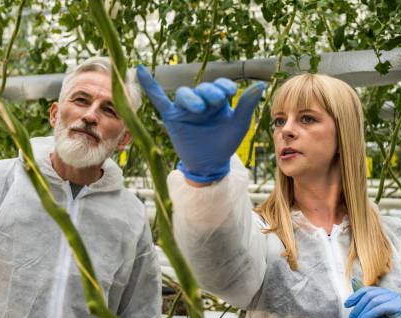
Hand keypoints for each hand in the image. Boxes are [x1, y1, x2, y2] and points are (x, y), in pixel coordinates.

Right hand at [137, 65, 263, 182]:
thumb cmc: (225, 142)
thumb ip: (246, 106)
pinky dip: (149, 85)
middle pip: (202, 88)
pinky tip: (141, 69)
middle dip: (209, 93)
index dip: (224, 86)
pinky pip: (158, 99)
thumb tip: (259, 85)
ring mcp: (185, 108)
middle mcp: (201, 100)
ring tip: (198, 108)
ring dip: (191, 98)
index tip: (231, 92)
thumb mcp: (238, 125)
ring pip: (184, 93)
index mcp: (218, 100)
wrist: (209, 164)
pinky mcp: (172, 116)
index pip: (220, 85)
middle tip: (215, 102)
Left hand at [344, 286, 400, 317]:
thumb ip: (362, 296)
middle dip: (357, 307)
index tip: (346, 305)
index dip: (355, 297)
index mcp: (384, 293)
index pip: (366, 290)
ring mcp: (397, 300)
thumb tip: (353, 279)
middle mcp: (392, 294)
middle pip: (369, 295)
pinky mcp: (400, 308)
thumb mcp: (366, 311)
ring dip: (361, 313)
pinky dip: (367, 316)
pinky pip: (379, 308)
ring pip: (373, 301)